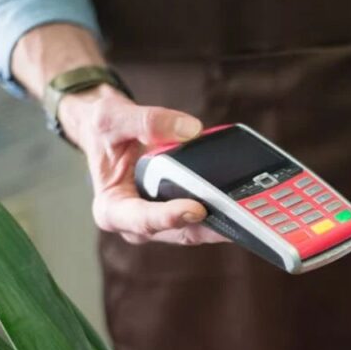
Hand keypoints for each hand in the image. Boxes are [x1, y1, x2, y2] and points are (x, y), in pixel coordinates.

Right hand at [60, 85, 227, 245]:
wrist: (107, 133)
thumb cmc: (103, 130)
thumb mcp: (113, 118)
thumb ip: (147, 121)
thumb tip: (190, 129)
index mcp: (112, 210)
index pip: (142, 220)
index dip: (169, 217)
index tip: (195, 209)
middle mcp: (135, 224)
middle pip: (176, 231)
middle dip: (206, 226)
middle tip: (236, 216)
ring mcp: (158, 223)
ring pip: (194, 230)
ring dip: (220, 223)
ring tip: (246, 213)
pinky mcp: (177, 214)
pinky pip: (202, 219)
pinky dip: (220, 211)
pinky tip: (242, 202)